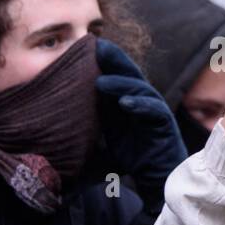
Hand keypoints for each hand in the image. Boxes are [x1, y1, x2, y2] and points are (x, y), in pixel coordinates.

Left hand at [95, 39, 186, 224]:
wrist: (158, 178)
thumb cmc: (133, 156)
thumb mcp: (106, 136)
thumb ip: (92, 124)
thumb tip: (60, 121)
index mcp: (127, 100)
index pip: (116, 74)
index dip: (103, 60)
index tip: (83, 46)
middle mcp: (142, 101)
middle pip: (129, 74)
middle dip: (114, 59)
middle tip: (96, 46)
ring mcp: (155, 111)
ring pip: (139, 90)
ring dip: (121, 84)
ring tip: (101, 81)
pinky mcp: (164, 125)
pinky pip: (153, 111)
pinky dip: (139, 105)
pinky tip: (125, 103)